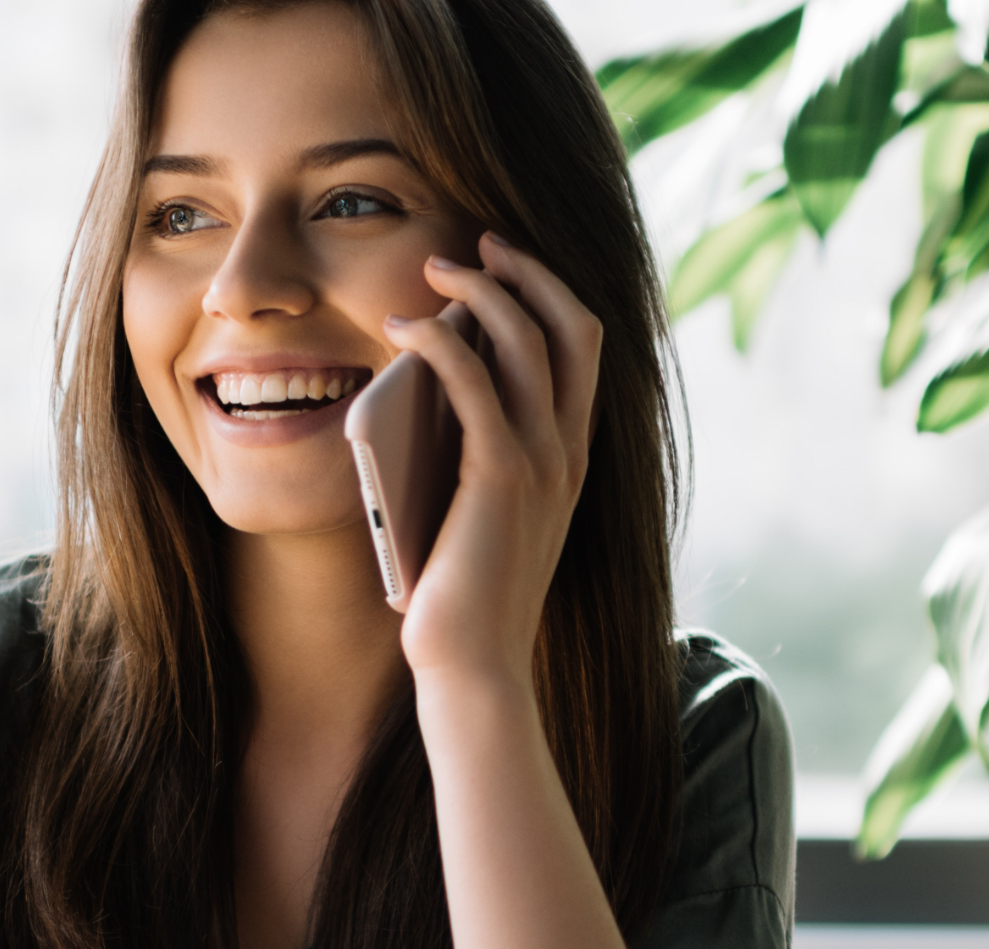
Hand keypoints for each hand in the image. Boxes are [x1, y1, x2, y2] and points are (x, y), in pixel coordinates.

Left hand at [382, 232, 601, 688]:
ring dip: (481, 289)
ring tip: (434, 270)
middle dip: (526, 270)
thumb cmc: (463, 597)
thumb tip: (430, 384)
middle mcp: (571, 451)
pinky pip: (475, 380)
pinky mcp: (501, 475)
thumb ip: (474, 451)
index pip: (585, 348)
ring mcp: (544, 462)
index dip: (550, 291)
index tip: (503, 261)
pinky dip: (441, 339)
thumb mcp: (478, 509)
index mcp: (572, 457)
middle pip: (572, 324)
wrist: (474, 665)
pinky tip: (403, 327)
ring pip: (528, 339)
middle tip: (475, 243)